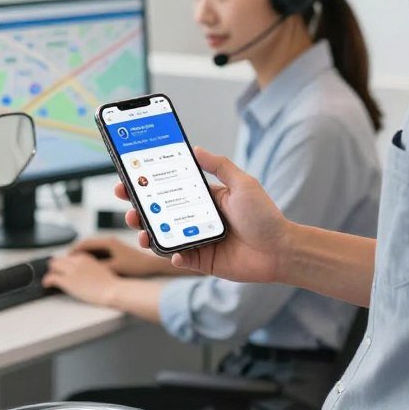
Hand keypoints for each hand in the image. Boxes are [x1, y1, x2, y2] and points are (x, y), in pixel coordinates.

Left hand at [42, 252, 119, 305]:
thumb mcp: (102, 269)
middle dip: (56, 267)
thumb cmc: (111, 284)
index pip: (69, 257)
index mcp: (86, 257)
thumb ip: (91, 267)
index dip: (65, 264)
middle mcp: (77, 261)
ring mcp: (71, 270)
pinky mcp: (67, 281)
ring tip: (49, 279)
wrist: (113, 290)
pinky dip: (47, 280)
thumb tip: (85, 273)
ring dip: (51, 272)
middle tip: (55, 274)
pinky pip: (51, 277)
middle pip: (59, 260)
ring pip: (53, 266)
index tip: (63, 269)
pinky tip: (46, 284)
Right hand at [71, 236, 159, 276]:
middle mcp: (110, 241)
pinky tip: (89, 265)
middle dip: (77, 252)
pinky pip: (99, 251)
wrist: (151, 264)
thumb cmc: (135, 265)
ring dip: (84, 254)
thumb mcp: (115, 268)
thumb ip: (100, 267)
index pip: (85, 243)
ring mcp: (113, 245)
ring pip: (93, 247)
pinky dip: (91, 256)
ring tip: (75, 264)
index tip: (66, 258)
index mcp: (108, 242)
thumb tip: (84, 269)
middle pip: (87, 244)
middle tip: (67, 261)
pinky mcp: (116, 250)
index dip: (74, 250)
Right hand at [115, 147, 288, 282]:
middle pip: (160, 213)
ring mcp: (197, 240)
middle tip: (127, 204)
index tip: (128, 178)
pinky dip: (172, 255)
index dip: (147, 185)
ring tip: (140, 228)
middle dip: (139, 208)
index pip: (169, 189)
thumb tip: (196, 148)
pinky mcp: (202, 261)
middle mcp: (197, 219)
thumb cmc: (265, 216)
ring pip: (163, 236)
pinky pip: (180, 258)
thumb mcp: (243, 184)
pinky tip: (174, 251)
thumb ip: (220, 166)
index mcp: (204, 199)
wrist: (281, 250)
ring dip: (147, 233)